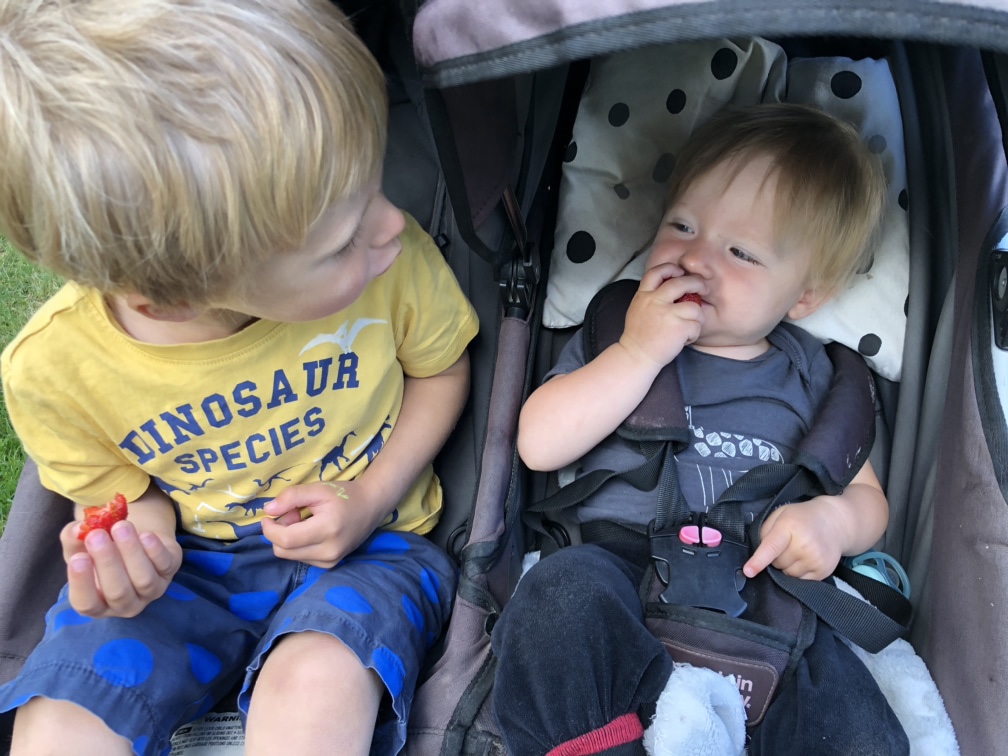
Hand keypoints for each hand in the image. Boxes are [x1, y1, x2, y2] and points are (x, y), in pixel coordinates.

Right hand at [60, 519, 181, 617]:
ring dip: (131, 552)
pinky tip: (145, 535)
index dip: (82, 584)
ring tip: (120, 526)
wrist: (132, 537)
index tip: (78, 558)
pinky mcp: (169, 572)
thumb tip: (76, 530)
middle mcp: (125, 604)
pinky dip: (155, 550)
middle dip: (107, 562)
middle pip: (118, 592)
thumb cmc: (101, 549)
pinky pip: (165, 565)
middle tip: (96, 535)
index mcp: (98, 604)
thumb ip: (72, 539)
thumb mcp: (81, 545)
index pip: (87, 604)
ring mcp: (150, 591)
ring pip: (144, 579)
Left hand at [261, 480, 388, 567]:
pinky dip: (298, 545)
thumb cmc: (345, 494)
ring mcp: (330, 561)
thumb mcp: (318, 489)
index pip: (285, 539)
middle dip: (279, 532)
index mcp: (327, 530)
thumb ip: (291, 497)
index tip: (269, 515)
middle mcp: (329, 551)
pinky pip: (301, 558)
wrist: (371, 506)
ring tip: (304, 521)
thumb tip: (268, 510)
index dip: (270, 528)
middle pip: (284, 551)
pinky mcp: (330, 565)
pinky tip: (310, 531)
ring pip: (290, 556)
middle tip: (293, 514)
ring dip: (288, 539)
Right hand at [620, 264, 705, 367]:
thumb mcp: (638, 308)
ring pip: (694, 307)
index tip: (681, 273)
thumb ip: (651, 296)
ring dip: (696, 318)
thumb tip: (673, 284)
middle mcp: (655, 301)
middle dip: (697, 283)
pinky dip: (694, 334)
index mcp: (643, 295)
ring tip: (688, 327)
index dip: (672, 269)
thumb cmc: (639, 335)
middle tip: (704, 289)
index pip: (657, 272)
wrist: (636, 357)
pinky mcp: (679, 328)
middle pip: (681, 283)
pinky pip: (696, 326)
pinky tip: (685, 339)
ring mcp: (667, 314)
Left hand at [742, 497, 845, 580]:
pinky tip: (804, 559)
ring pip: (787, 575)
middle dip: (776, 558)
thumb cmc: (801, 518)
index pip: (771, 547)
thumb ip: (764, 531)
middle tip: (787, 545)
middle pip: (776, 564)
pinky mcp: (823, 571)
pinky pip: (800, 581)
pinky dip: (798, 573)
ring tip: (797, 551)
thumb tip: (756, 554)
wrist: (834, 522)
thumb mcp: (780, 515)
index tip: (748, 571)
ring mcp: (815, 559)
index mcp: (789, 527)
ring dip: (786, 567)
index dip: (758, 561)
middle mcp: (804, 545)